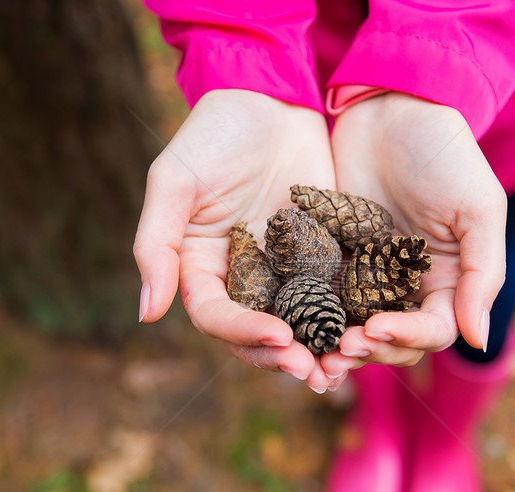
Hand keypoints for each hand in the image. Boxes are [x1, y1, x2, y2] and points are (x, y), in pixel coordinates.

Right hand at [133, 89, 338, 390]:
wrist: (270, 95)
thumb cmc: (215, 132)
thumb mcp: (176, 181)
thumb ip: (158, 245)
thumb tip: (147, 314)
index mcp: (203, 266)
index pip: (218, 316)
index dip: (243, 333)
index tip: (279, 335)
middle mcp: (244, 276)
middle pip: (258, 333)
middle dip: (283, 356)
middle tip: (314, 372)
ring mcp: (285, 268)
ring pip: (299, 323)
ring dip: (317, 349)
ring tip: (343, 366)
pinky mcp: (322, 255)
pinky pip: (334, 294)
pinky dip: (347, 317)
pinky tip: (367, 331)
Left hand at [321, 93, 506, 384]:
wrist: (392, 108)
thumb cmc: (446, 154)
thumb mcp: (478, 209)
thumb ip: (482, 274)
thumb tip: (479, 341)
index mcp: (448, 282)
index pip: (433, 331)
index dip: (408, 338)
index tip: (376, 328)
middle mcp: (408, 287)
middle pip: (393, 342)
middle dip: (370, 350)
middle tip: (340, 348)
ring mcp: (368, 276)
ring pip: (355, 329)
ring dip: (339, 346)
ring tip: (316, 351)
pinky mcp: (332, 260)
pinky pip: (322, 298)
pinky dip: (313, 317)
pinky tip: (294, 324)